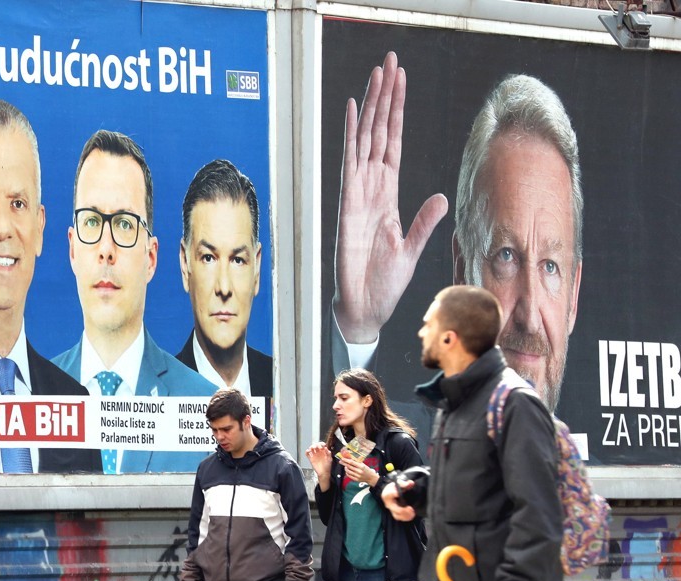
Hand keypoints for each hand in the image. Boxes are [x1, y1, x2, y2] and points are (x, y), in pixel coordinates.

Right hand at [304, 442, 332, 489]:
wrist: (323, 473)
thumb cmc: (327, 466)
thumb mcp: (330, 459)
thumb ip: (328, 453)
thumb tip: (326, 448)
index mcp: (323, 452)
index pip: (321, 445)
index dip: (321, 444)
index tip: (322, 446)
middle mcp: (318, 453)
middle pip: (315, 445)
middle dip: (316, 444)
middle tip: (317, 447)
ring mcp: (314, 455)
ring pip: (311, 448)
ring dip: (311, 446)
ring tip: (312, 448)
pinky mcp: (311, 459)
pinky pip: (307, 454)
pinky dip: (307, 451)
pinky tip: (308, 451)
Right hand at [333, 51, 447, 343]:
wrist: (363, 306)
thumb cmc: (384, 284)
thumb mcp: (411, 250)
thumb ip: (425, 222)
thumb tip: (442, 197)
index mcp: (389, 196)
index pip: (394, 145)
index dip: (398, 114)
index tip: (400, 84)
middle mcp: (372, 188)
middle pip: (380, 133)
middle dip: (386, 98)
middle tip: (389, 63)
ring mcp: (359, 193)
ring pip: (366, 139)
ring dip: (373, 106)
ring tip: (378, 75)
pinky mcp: (349, 204)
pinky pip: (351, 161)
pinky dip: (352, 134)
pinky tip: (355, 110)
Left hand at [340, 456, 378, 485]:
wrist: (370, 477)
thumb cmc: (366, 469)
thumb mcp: (362, 464)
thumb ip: (356, 461)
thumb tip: (349, 458)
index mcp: (361, 466)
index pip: (352, 462)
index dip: (346, 460)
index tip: (342, 458)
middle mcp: (359, 471)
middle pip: (349, 466)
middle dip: (344, 463)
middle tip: (341, 461)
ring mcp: (357, 476)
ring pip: (348, 471)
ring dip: (345, 468)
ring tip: (345, 466)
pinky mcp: (356, 479)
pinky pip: (349, 475)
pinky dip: (347, 472)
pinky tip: (347, 470)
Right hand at [381, 479, 415, 520]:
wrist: (389, 492)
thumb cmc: (393, 487)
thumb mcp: (397, 482)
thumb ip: (404, 483)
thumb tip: (410, 483)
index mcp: (387, 495)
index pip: (390, 494)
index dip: (394, 494)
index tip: (398, 493)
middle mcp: (388, 504)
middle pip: (395, 509)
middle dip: (403, 510)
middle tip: (411, 508)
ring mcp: (392, 510)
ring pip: (397, 516)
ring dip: (406, 516)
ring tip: (413, 513)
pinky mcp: (395, 513)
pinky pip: (400, 518)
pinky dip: (406, 518)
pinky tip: (412, 515)